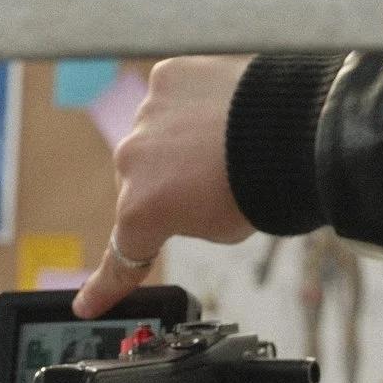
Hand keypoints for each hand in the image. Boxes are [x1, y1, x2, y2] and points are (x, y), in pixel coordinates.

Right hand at [72, 55, 257, 318]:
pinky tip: (222, 109)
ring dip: (179, 142)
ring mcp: (145, 116)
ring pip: (155, 136)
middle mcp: (131, 163)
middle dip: (167, 186)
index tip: (86, 304)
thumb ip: (186, 218)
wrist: (297, 128)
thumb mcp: (220, 227)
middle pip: (141, 183)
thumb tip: (183, 198)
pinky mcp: (166, 77)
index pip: (120, 260)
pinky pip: (171, 97)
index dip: (103, 288)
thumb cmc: (264, 184)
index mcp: (142, 212)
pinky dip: (192, 105)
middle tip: (211, 185)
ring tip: (226, 142)